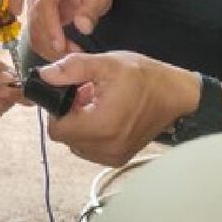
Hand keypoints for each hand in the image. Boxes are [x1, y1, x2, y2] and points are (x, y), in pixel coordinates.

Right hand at [26, 0, 111, 60]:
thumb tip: (83, 27)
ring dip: (49, 48)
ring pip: (33, 32)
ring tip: (72, 54)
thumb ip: (92, 9)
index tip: (60, 45)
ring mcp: (33, 4)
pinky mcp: (34, 16)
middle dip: (52, 42)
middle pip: (35, 21)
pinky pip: (36, 36)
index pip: (44, 4)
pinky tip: (65, 52)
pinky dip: (48, 48)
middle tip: (74, 54)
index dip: (50, 26)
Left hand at [36, 52, 200, 165]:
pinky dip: (92, 133)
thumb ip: (72, 68)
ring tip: (98, 104)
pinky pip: (90, 149)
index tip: (72, 93)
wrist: (176, 94)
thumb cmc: (144, 77)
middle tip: (87, 95)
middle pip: (66, 136)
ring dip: (80, 125)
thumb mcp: (106, 64)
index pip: (56, 130)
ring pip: (76, 143)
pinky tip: (105, 115)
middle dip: (70, 115)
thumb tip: (44, 75)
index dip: (57, 109)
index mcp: (101, 127)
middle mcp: (106, 148)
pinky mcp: (119, 158)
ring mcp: (114, 156)